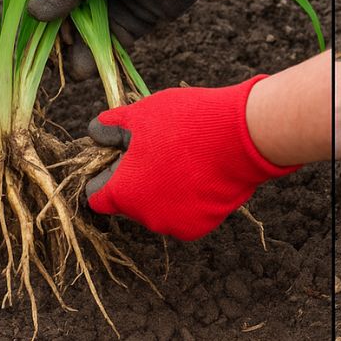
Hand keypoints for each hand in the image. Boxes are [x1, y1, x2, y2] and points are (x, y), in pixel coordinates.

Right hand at [27, 0, 248, 77]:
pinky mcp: (135, 23)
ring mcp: (116, 7)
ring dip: (82, 55)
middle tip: (57, 66)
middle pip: (71, 22)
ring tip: (77, 74)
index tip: (38, 45)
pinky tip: (93, 71)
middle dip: (64, 44)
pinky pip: (114, 43)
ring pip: (91, 36)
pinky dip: (104, 57)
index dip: (47, 21)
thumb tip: (33, 14)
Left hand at [84, 77, 296, 240]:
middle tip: (158, 150)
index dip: (106, 173)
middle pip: (131, 202)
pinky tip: (203, 172)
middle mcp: (146, 218)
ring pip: (160, 208)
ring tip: (184, 159)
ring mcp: (176, 225)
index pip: (97, 196)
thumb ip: (111, 127)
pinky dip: (190, 198)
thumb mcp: (141, 114)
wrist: (244, 136)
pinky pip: (186, 212)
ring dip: (165, 189)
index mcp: (123, 194)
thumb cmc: (186, 123)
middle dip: (139, 180)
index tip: (122, 156)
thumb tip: (96, 132)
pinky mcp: (203, 226)